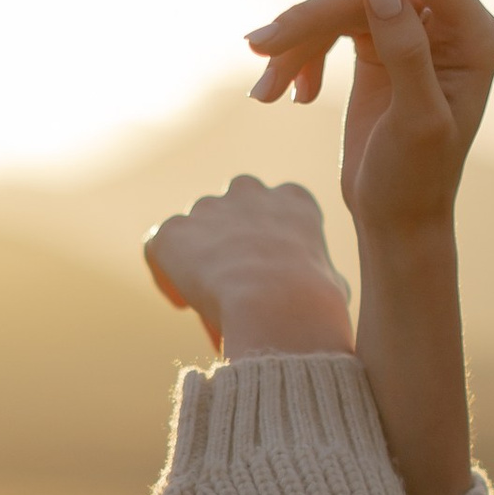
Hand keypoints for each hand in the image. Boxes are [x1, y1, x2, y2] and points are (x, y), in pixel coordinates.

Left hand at [142, 178, 353, 358]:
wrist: (277, 302)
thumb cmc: (314, 302)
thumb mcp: (334, 286)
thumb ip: (321, 278)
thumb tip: (324, 298)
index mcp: (294, 200)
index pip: (279, 205)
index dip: (268, 237)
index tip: (264, 269)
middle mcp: (249, 191)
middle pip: (232, 207)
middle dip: (229, 235)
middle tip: (230, 278)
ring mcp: (208, 206)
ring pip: (195, 227)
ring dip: (197, 255)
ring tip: (204, 296)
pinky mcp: (174, 229)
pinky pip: (159, 246)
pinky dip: (165, 272)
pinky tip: (181, 303)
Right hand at [246, 0, 493, 238]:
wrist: (397, 220)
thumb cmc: (415, 180)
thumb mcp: (416, 122)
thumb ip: (406, 53)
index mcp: (474, 34)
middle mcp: (448, 25)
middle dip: (311, 19)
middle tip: (259, 50)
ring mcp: (410, 33)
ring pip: (340, 9)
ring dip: (296, 44)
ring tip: (263, 90)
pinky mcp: (377, 46)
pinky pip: (329, 30)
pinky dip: (300, 58)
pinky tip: (287, 96)